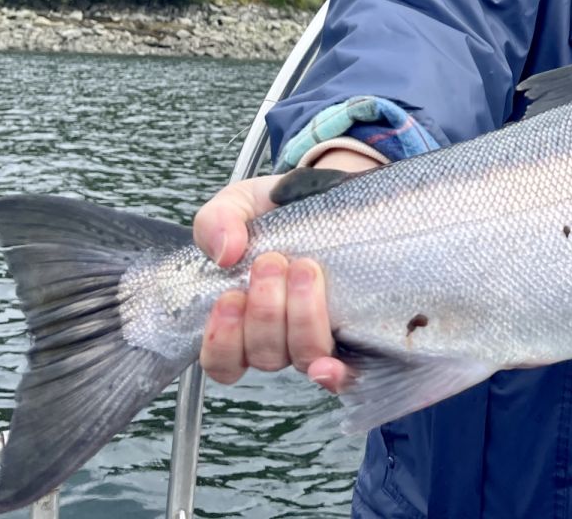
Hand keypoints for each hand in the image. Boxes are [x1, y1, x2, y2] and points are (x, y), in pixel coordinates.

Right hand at [192, 149, 381, 390]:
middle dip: (266, 310)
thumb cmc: (278, 212)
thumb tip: (224, 252)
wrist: (331, 196)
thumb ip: (217, 222)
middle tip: (272, 262)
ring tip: (304, 269)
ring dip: (300, 317)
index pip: (221, 360)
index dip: (222, 339)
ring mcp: (317, 339)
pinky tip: (328, 365)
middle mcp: (278, 339)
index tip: (230, 297)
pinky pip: (345, 374)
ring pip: (302, 355)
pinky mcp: (355, 337)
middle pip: (264, 355)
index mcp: (242, 320)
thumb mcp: (240, 204)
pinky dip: (333, 375)